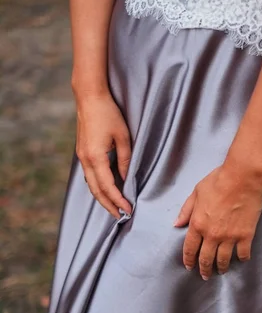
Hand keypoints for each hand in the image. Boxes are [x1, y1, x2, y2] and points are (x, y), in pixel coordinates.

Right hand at [75, 91, 132, 218]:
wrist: (89, 97)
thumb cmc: (108, 113)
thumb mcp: (123, 137)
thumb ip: (125, 160)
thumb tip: (126, 178)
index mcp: (95, 157)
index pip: (108, 187)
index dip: (118, 200)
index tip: (128, 210)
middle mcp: (85, 160)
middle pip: (96, 191)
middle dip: (108, 205)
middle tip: (120, 216)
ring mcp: (82, 156)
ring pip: (90, 185)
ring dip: (102, 198)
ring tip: (114, 207)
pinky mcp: (82, 152)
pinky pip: (89, 176)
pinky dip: (97, 187)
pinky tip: (106, 190)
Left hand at [174, 162, 261, 279]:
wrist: (242, 177)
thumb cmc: (218, 180)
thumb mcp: (196, 192)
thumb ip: (186, 210)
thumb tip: (177, 224)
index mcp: (197, 224)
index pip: (189, 248)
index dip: (188, 259)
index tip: (189, 266)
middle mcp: (211, 235)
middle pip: (206, 258)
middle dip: (204, 269)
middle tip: (205, 275)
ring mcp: (229, 237)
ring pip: (223, 260)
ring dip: (221, 267)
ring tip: (221, 271)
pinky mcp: (245, 235)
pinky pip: (243, 253)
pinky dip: (242, 258)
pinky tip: (241, 259)